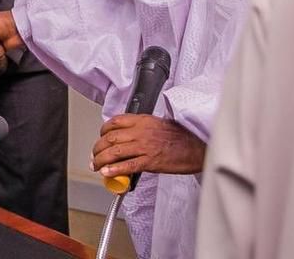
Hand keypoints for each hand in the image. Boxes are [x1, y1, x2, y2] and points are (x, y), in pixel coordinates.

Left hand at [91, 114, 205, 177]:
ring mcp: (145, 146)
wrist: (199, 146)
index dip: (103, 131)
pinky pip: (127, 166)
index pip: (115, 122)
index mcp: (144, 120)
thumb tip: (131, 137)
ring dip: (101, 160)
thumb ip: (144, 128)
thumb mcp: (160, 124)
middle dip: (98, 148)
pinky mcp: (151, 161)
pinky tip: (107, 173)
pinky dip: (114, 170)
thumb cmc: (183, 137)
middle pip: (110, 138)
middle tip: (95, 156)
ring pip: (114, 152)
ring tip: (96, 166)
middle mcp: (141, 131)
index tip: (101, 137)